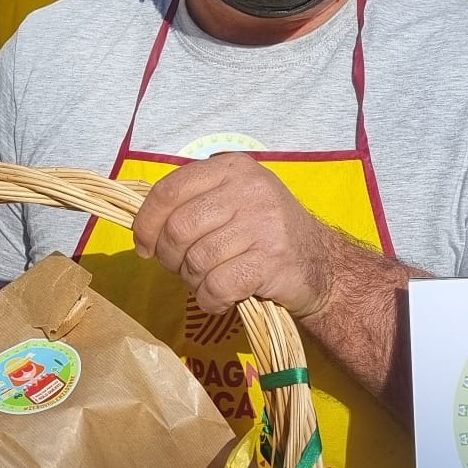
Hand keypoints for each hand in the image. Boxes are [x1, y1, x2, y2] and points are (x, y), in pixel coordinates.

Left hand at [131, 152, 336, 318]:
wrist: (323, 265)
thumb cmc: (267, 234)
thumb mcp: (234, 201)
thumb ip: (194, 204)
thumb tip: (144, 230)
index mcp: (232, 168)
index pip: (169, 190)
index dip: (147, 222)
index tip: (144, 246)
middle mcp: (248, 189)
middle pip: (179, 228)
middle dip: (170, 257)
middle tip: (182, 269)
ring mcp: (262, 224)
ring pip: (196, 260)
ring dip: (193, 281)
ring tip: (208, 282)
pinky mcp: (271, 260)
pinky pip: (217, 286)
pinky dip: (210, 300)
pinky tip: (220, 299)